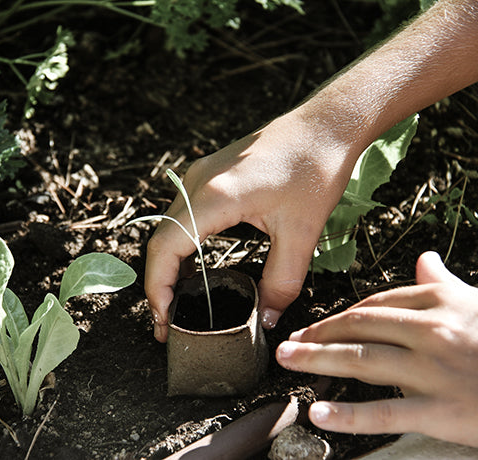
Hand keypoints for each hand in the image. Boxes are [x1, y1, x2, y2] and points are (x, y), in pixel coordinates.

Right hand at [144, 111, 360, 341]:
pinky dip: (182, 246)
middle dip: (159, 284)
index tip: (164, 320)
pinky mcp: (209, 174)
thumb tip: (265, 319)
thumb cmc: (316, 169)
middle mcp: (196, 183)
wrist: (325, 124)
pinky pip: (182, 215)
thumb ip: (282, 282)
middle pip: (160, 240)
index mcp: (214, 197)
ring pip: (169, 228)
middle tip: (167, 322)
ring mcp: (199, 175)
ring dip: (169, 265)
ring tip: (178, 301)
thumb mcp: (302, 233)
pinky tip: (194, 269)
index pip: (165, 249)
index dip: (158, 288)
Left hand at [276, 251, 477, 446]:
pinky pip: (386, 412)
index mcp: (440, 302)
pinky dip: (348, 414)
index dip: (339, 315)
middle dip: (317, 333)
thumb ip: (446, 284)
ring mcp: (437, 370)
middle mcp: (433, 330)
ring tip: (289, 361)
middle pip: (359, 327)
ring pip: (362, 360)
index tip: (316, 324)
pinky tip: (318, 414)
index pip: (374, 305)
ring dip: (317, 360)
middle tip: (287, 343)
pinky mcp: (444, 411)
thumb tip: (423, 261)